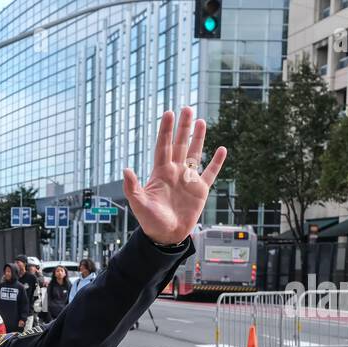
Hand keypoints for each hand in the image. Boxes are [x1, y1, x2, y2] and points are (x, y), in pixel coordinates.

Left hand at [123, 106, 226, 245]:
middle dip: (183, 127)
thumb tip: (126, 169)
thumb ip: (132, 187)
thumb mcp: (139, 204)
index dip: (166, 130)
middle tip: (186, 108)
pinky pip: (210, 173)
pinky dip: (216, 162)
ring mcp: (188, 179)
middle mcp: (175, 172)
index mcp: (160, 172)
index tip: (169, 113)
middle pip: (179, 144)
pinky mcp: (200, 190)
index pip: (163, 146)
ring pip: (194, 153)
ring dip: (198, 138)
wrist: (166, 236)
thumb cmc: (150, 221)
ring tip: (200, 121)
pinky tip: (221, 149)